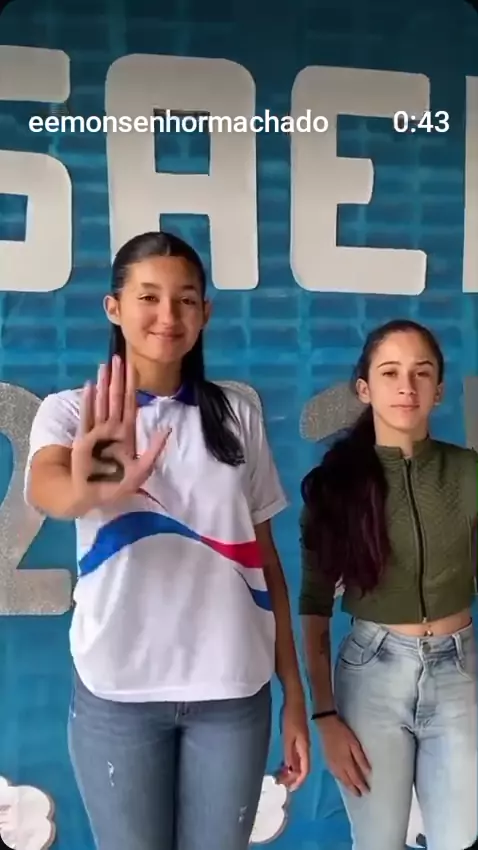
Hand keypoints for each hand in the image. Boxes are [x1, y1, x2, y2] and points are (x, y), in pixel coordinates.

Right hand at [70, 355, 170, 510]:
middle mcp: (112, 429)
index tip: (133, 368)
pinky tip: (90, 386)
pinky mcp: (84, 438)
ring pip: (102, 402)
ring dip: (104, 384)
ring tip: (104, 365)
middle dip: (117, 378)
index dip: (132, 386)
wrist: (94, 496)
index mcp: (126, 434)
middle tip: (117, 357)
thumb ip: (154, 450)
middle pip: (116, 398)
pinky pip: (87, 416)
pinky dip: (89, 401)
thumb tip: (166, 429)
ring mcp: (97, 432)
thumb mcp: (142, 470)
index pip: (131, 404)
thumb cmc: (117, 485)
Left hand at [276, 697, 309, 790]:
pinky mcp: (299, 739)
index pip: (304, 770)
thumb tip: (290, 770)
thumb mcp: (288, 737)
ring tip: (280, 777)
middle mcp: (305, 748)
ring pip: (299, 763)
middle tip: (281, 784)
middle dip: (293, 778)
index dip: (298, 781)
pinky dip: (290, 763)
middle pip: (302, 768)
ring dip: (291, 771)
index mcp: (304, 748)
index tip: (290, 789)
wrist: (295, 702)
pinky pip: (296, 756)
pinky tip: (283, 764)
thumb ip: (289, 754)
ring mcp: (303, 744)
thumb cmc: (291, 718)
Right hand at [318, 714, 370, 795]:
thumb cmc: (342, 733)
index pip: (355, 778)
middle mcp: (338, 767)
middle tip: (360, 795)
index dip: (361, 786)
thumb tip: (368, 772)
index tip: (367, 792)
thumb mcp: (354, 744)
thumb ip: (361, 758)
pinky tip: (342, 781)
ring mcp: (332, 765)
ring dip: (347, 787)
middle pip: (347, 781)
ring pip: (341, 780)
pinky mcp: (327, 761)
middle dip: (354, 789)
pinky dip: (340, 781)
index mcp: (346, 763)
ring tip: (353, 791)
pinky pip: (335, 775)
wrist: (326, 726)